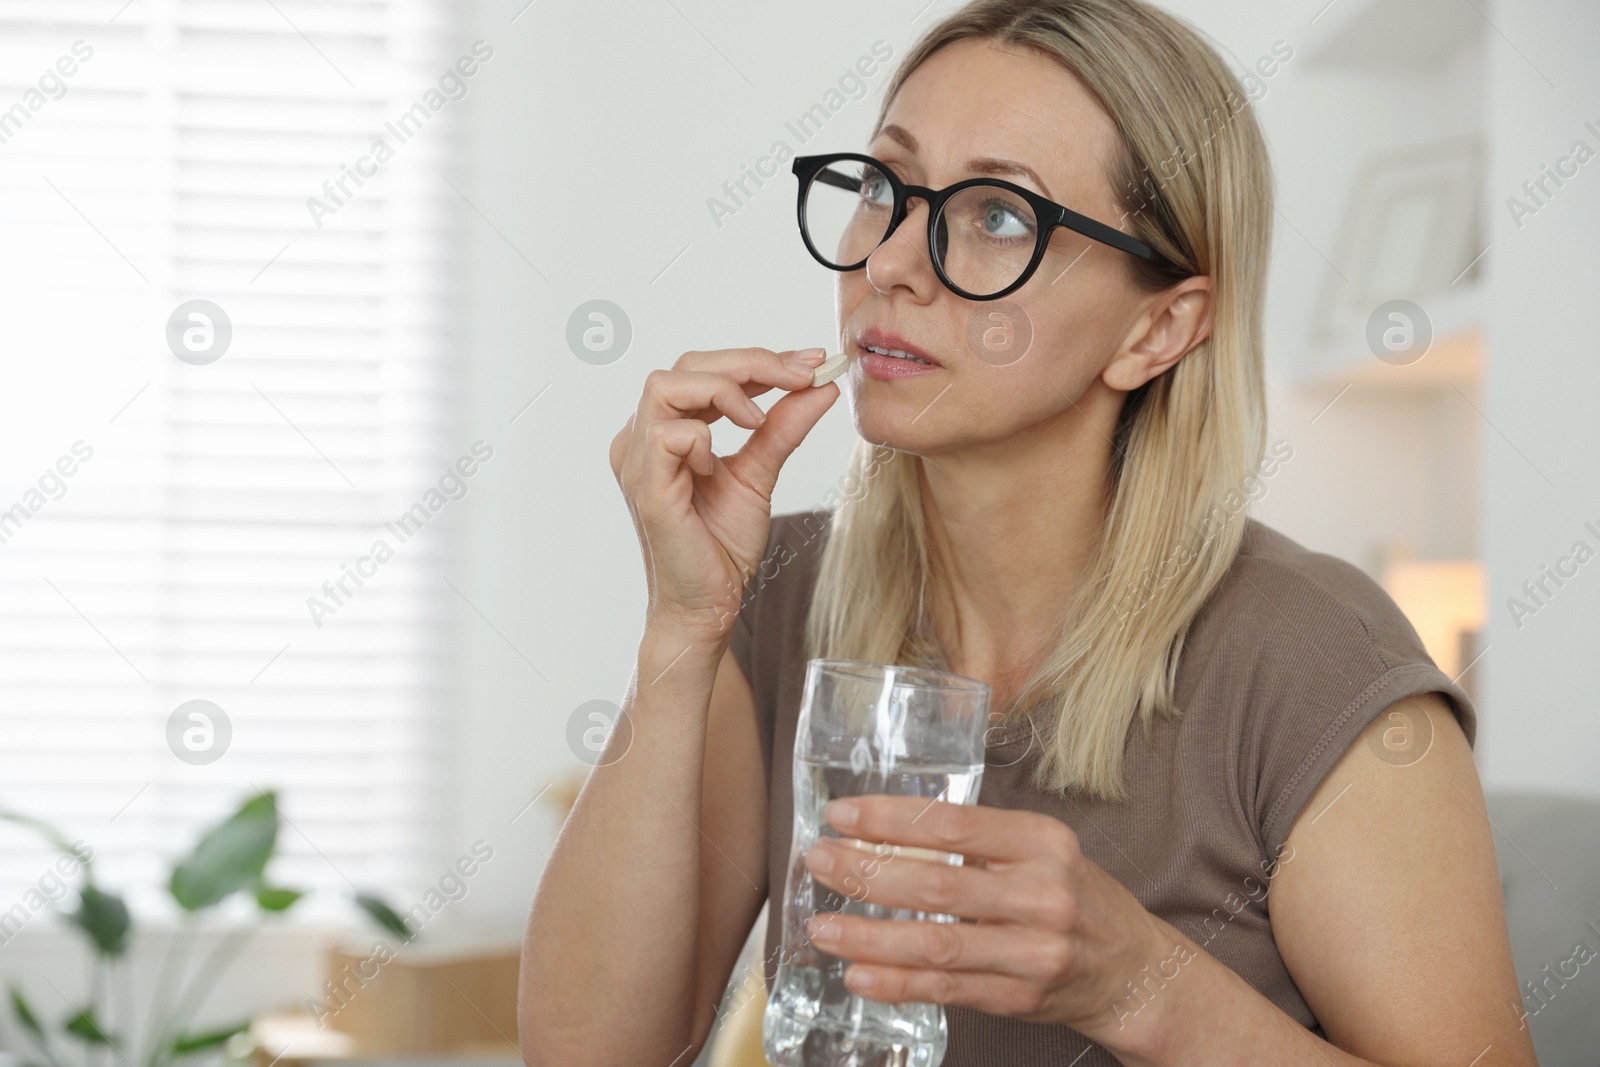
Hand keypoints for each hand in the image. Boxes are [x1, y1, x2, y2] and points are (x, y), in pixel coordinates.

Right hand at [609, 347, 836, 642]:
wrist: (709, 605)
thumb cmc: (721, 545)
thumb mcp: (761, 472)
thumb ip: (784, 427)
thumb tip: (820, 386)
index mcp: (664, 431)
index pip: (703, 369)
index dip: (758, 360)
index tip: (809, 363)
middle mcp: (641, 439)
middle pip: (685, 365)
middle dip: (749, 363)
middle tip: (799, 376)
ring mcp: (637, 461)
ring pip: (666, 385)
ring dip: (723, 391)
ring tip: (756, 420)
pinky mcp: (646, 489)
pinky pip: (666, 434)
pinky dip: (703, 436)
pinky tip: (719, 464)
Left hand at [801, 795, 1179, 1038]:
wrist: (1135, 970)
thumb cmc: (1077, 898)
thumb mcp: (1044, 852)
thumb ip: (980, 843)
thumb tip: (890, 830)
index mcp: (1042, 842)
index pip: (952, 823)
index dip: (889, 819)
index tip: (840, 814)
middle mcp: (1042, 894)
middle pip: (936, 883)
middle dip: (866, 872)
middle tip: (819, 861)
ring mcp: (1033, 951)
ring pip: (935, 944)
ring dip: (868, 937)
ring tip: (822, 927)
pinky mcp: (1019, 997)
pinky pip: (946, 989)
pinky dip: (897, 983)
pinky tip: (858, 974)